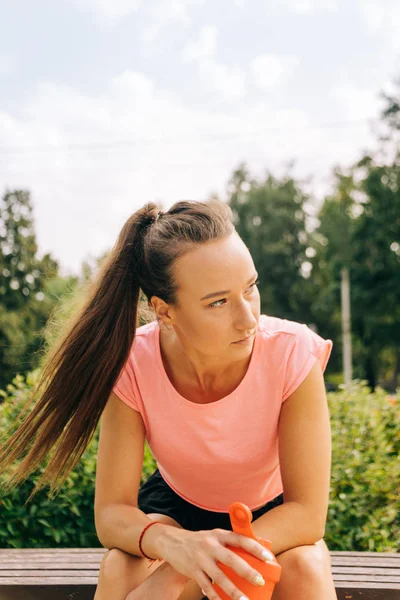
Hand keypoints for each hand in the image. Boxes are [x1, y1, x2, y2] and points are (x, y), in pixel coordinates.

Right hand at [155, 525, 274, 599]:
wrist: (171, 541)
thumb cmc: (199, 540)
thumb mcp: (214, 535)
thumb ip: (230, 543)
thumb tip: (255, 551)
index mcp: (219, 534)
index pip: (241, 539)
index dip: (256, 548)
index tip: (269, 558)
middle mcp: (210, 545)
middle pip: (231, 559)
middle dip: (247, 571)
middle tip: (260, 581)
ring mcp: (200, 558)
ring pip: (219, 577)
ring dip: (233, 591)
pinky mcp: (192, 570)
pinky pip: (206, 587)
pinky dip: (215, 597)